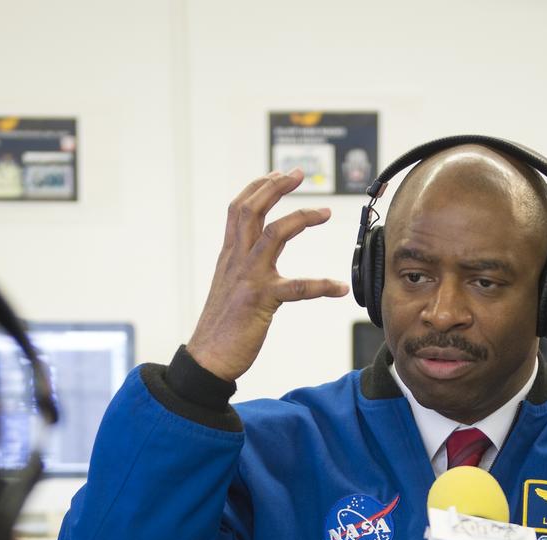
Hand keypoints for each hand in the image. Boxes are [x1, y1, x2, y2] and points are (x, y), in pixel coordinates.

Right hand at [186, 169, 349, 381]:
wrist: (207, 358)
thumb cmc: (220, 328)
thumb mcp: (228, 288)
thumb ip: (241, 267)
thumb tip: (255, 257)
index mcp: (229, 256)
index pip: (238, 209)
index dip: (258, 187)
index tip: (278, 174)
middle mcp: (236, 259)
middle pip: (253, 208)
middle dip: (276, 186)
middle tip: (299, 173)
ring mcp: (248, 277)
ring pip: (274, 233)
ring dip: (302, 218)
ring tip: (325, 212)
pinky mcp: (261, 300)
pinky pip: (297, 288)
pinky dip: (321, 285)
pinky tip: (338, 288)